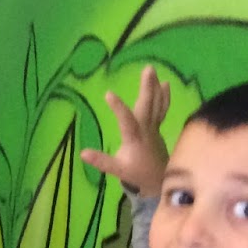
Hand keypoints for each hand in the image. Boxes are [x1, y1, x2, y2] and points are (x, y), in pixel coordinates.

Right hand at [79, 65, 169, 197]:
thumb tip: (82, 153)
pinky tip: (165, 84)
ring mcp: (154, 127)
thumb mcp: (116, 169)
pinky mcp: (157, 127)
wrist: (158, 179)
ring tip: (153, 72)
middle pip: (147, 106)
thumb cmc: (135, 173)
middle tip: (148, 69)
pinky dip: (163, 96)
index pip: (126, 121)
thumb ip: (101, 160)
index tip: (108, 94)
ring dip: (155, 87)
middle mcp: (146, 129)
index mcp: (134, 138)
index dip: (118, 108)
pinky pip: (161, 109)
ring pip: (156, 105)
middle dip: (147, 88)